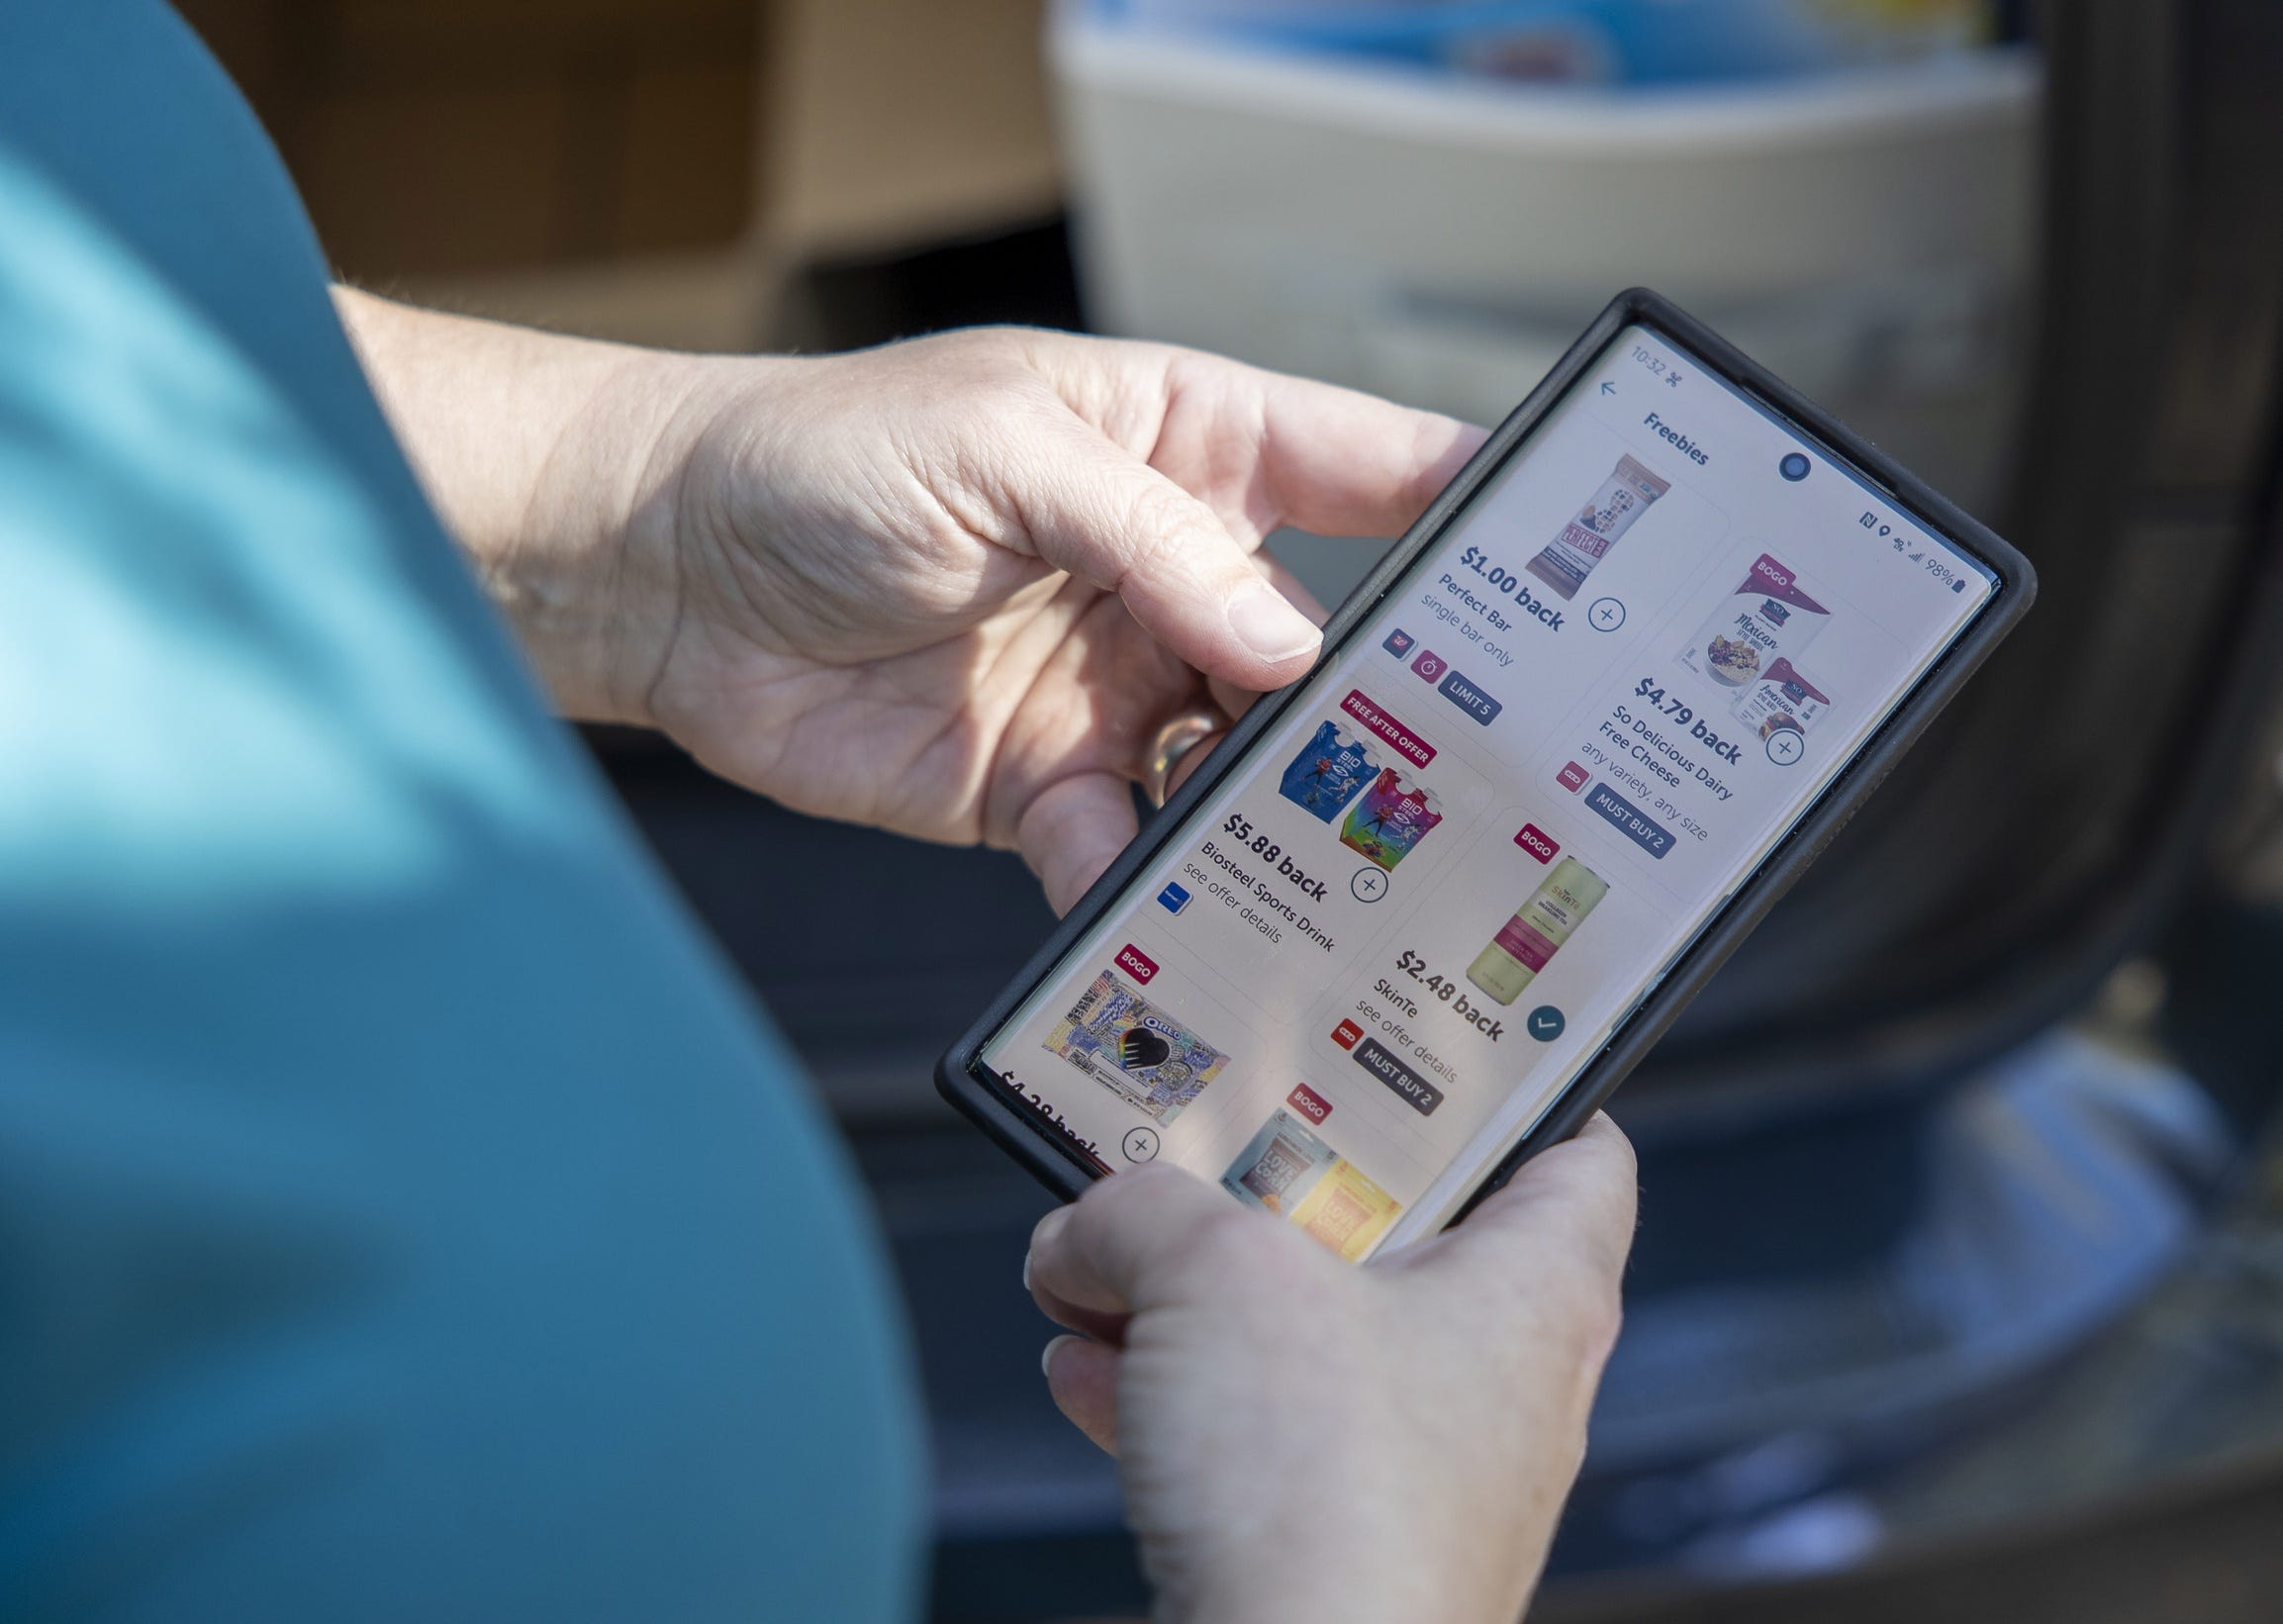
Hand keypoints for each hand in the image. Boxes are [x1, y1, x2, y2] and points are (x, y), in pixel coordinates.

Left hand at [638, 330, 1481, 909]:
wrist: (665, 575)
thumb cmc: (824, 458)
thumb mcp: (1002, 446)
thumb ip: (1153, 539)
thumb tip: (1285, 646)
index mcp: (1181, 449)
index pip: (1360, 469)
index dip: (1465, 514)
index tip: (1563, 574)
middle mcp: (1168, 576)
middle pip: (1322, 650)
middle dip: (1387, 709)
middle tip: (1466, 774)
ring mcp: (1116, 690)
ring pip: (1244, 768)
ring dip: (1278, 816)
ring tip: (1336, 866)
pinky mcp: (1045, 792)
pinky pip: (1132, 852)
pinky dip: (1153, 889)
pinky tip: (1168, 912)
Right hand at [1025, 1116, 1636, 1623]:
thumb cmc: (1332, 1503)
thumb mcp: (1214, 1276)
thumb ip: (1140, 1213)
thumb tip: (1088, 1225)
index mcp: (1533, 1291)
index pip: (1578, 1148)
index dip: (1515, 1081)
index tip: (1436, 1038)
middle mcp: (1496, 1383)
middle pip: (1408, 1237)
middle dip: (1289, 1192)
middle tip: (1216, 1142)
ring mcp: (1419, 1474)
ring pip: (1315, 1343)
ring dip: (1203, 1299)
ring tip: (1110, 1260)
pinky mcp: (1336, 1544)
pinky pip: (1255, 1440)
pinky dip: (1174, 1397)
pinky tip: (1088, 1368)